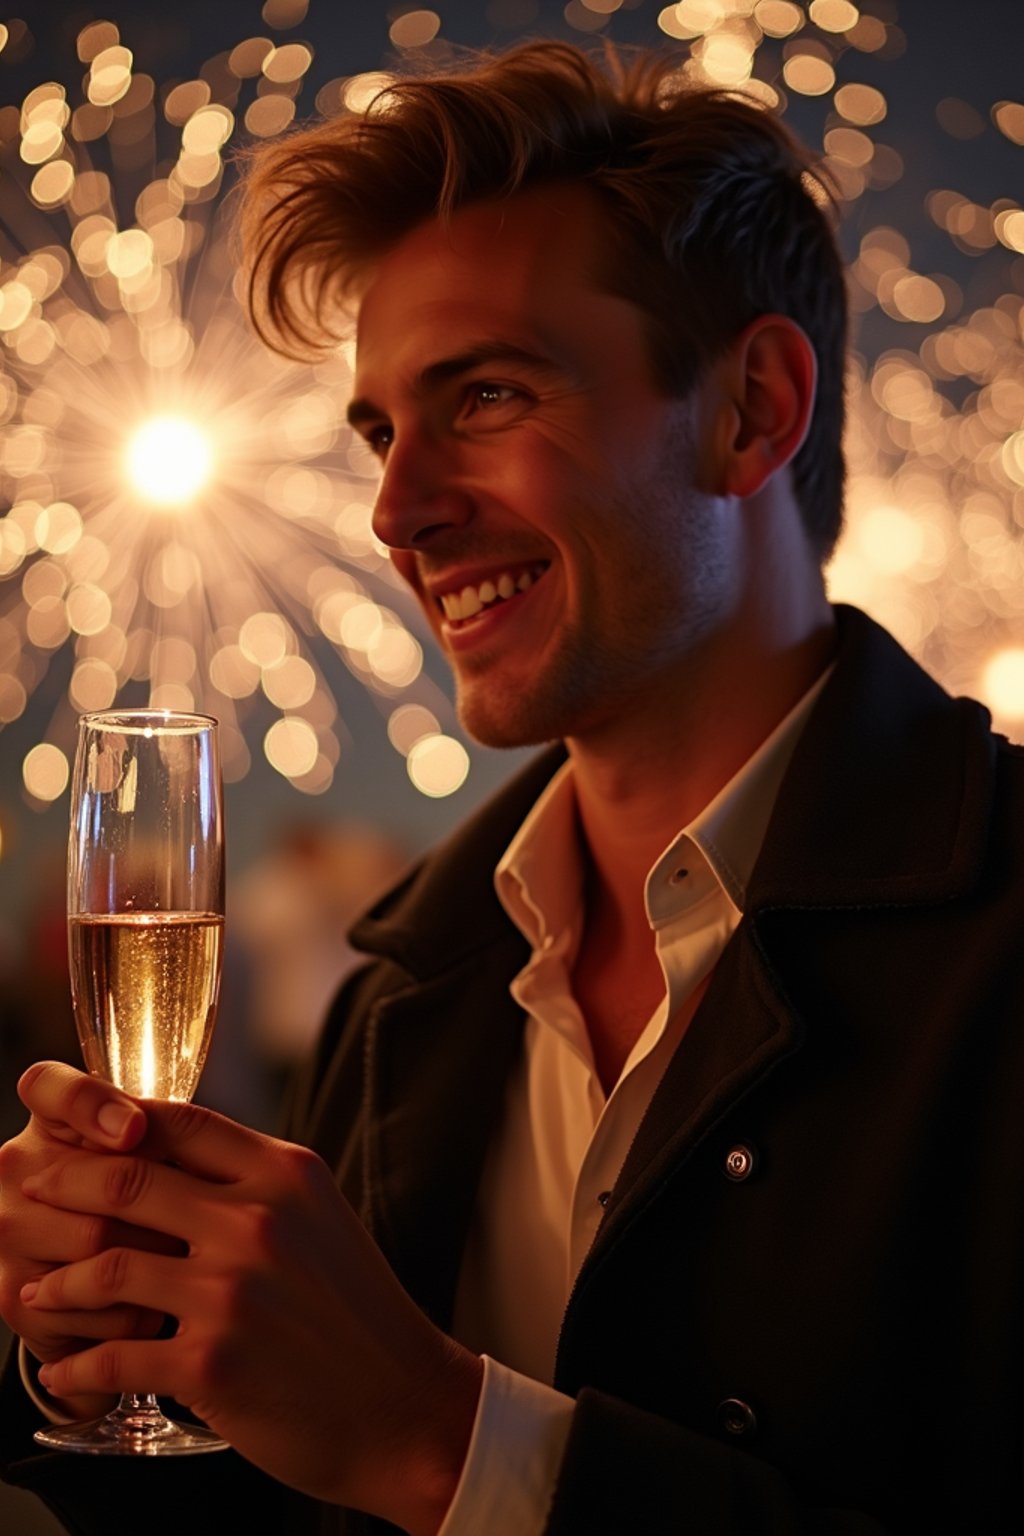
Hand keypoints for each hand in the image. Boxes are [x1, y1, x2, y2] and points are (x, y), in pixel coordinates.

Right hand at [0, 1062, 173, 1419]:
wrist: (94, 1289)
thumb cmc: (138, 1203)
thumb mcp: (151, 1154)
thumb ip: (161, 1129)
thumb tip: (163, 1132)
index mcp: (50, 1120)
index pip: (50, 1087)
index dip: (92, 1104)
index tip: (134, 1129)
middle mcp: (14, 1168)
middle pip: (99, 1180)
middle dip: (159, 1202)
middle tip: (200, 1218)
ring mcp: (7, 1232)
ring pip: (97, 1240)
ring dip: (158, 1258)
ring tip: (190, 1263)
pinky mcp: (15, 1295)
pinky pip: (92, 1302)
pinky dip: (138, 1309)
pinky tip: (159, 1306)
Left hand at [18, 1070, 482, 1534]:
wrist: (404, 1405)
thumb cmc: (356, 1313)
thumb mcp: (320, 1219)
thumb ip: (257, 1185)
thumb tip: (179, 1157)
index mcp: (285, 1174)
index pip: (181, 1120)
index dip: (116, 1118)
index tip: (77, 1131)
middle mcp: (257, 1220)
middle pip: (129, 1178)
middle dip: (65, 1183)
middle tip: (32, 1190)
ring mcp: (232, 1291)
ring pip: (108, 1266)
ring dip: (58, 1281)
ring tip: (36, 1290)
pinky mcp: (212, 1362)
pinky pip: (115, 1356)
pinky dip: (78, 1365)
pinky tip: (65, 1369)